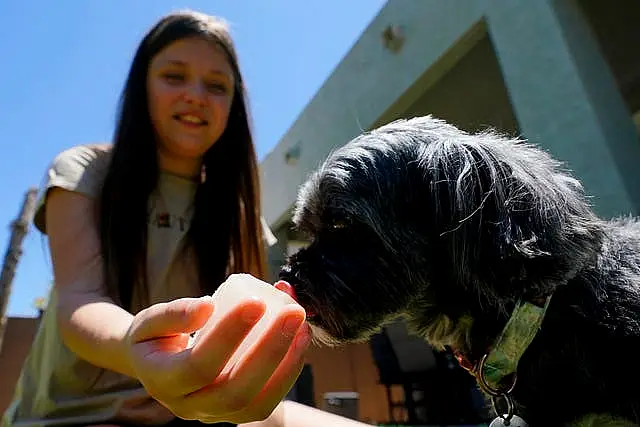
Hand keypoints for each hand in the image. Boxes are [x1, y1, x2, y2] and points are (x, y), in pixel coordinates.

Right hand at [124, 295, 310, 423]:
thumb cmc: (154, 338)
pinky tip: (299, 344)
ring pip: (255, 403)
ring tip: (302, 329)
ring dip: (286, 366)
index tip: (255, 301)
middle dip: (270, 350)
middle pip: (234, 390)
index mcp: (163, 382)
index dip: (229, 334)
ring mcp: (212, 415)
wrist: (155, 364)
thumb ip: (173, 313)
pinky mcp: (234, 414)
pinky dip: (287, 375)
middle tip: (292, 313)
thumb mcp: (150, 321)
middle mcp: (188, 407)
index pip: (199, 364)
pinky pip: (265, 403)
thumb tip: (208, 307)